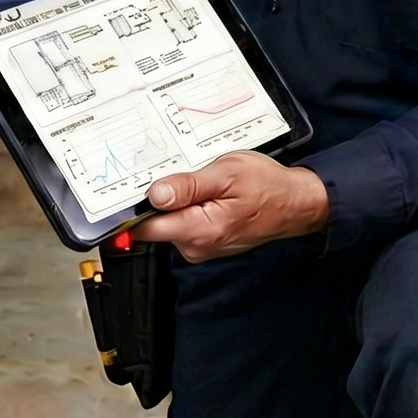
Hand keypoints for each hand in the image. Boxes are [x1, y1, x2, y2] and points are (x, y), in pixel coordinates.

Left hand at [128, 152, 328, 263]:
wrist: (296, 204)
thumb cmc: (268, 187)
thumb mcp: (227, 174)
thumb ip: (189, 186)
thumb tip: (154, 195)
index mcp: (198, 230)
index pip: (145, 228)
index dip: (129, 209)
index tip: (122, 189)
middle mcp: (196, 246)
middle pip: (155, 223)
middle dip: (158, 197)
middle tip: (173, 170)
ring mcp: (201, 247)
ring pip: (170, 221)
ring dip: (175, 200)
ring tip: (199, 178)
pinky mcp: (206, 242)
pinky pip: (184, 223)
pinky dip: (188, 206)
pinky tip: (205, 190)